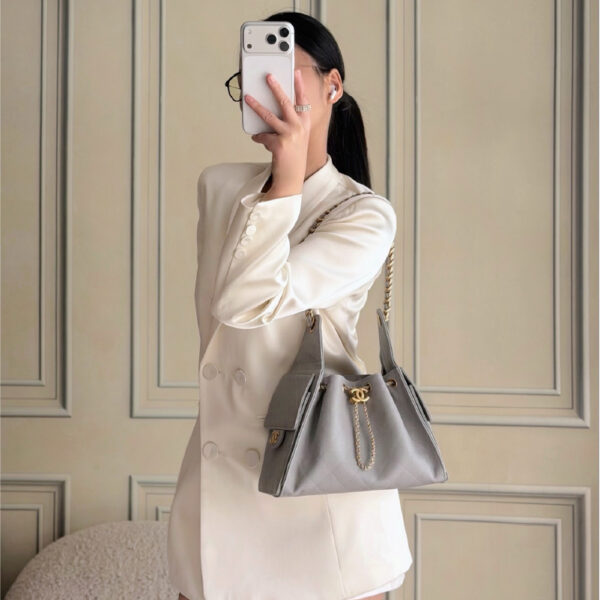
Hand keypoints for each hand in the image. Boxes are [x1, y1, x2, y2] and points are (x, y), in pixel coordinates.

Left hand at [244, 69, 309, 198]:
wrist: (292, 178)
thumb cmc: (293, 158)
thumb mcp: (297, 138)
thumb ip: (290, 125)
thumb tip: (270, 113)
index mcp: (305, 124)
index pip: (303, 101)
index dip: (300, 86)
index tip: (296, 73)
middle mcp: (300, 128)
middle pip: (286, 102)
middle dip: (276, 87)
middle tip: (268, 76)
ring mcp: (290, 136)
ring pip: (269, 116)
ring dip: (256, 106)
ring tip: (247, 98)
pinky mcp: (279, 144)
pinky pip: (263, 136)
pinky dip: (259, 137)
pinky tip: (258, 139)